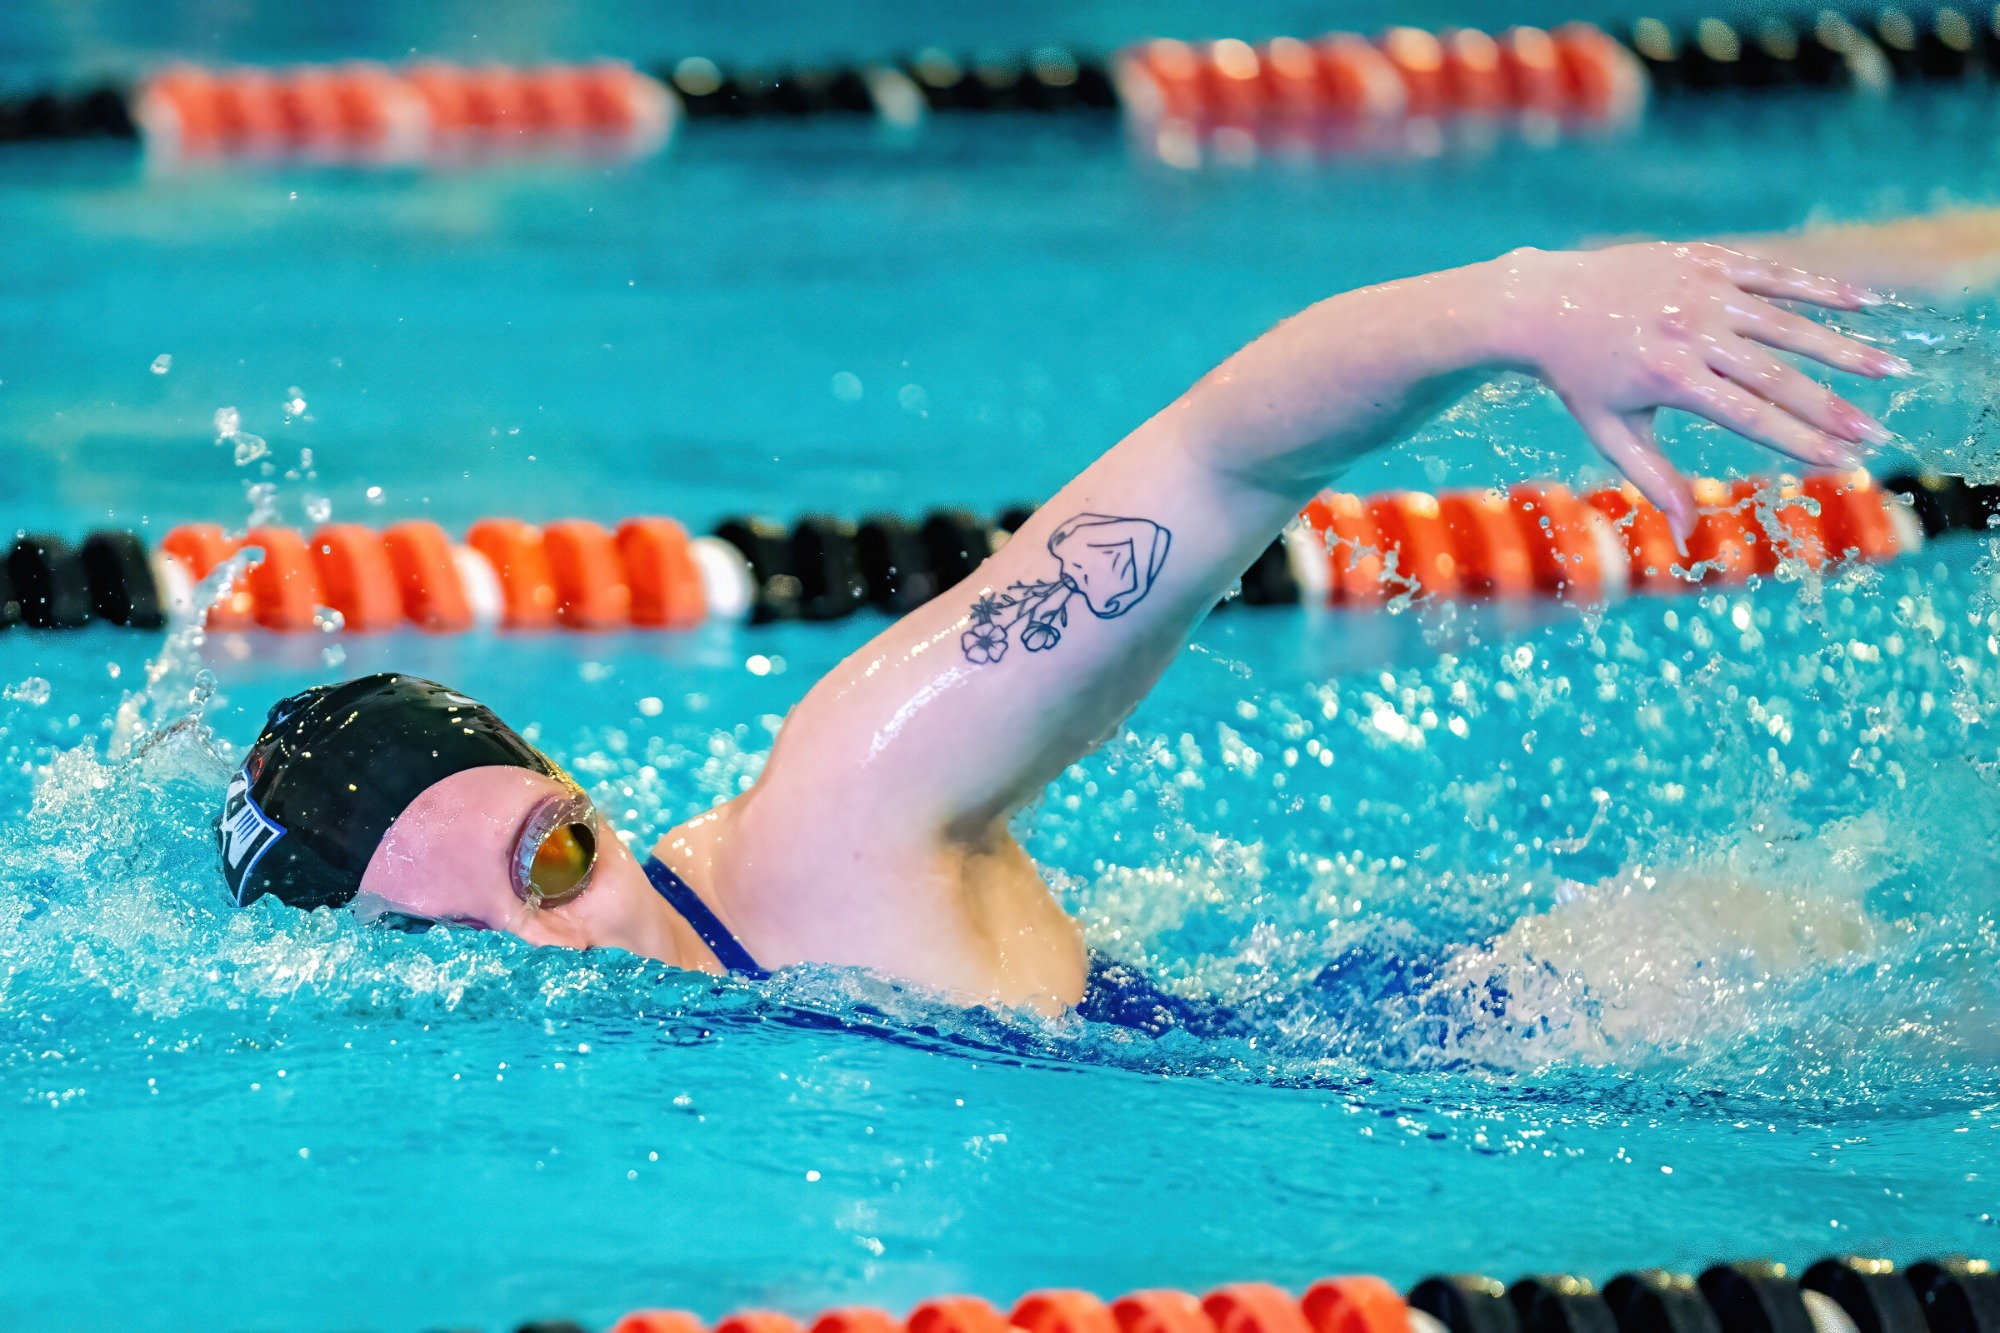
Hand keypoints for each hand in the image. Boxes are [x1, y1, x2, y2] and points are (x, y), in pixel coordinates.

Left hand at [1493, 242, 1907, 541]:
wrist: (1543, 303)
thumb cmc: (1578, 377)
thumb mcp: (1608, 432)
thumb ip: (1651, 477)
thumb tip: (1687, 531)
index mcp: (1669, 377)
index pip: (1749, 416)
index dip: (1799, 441)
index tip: (1842, 461)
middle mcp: (1689, 331)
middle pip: (1776, 374)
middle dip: (1831, 407)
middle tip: (1877, 433)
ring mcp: (1700, 291)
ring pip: (1785, 321)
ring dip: (1842, 346)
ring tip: (1890, 368)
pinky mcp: (1704, 259)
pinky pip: (1771, 273)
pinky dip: (1817, 288)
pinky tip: (1864, 304)